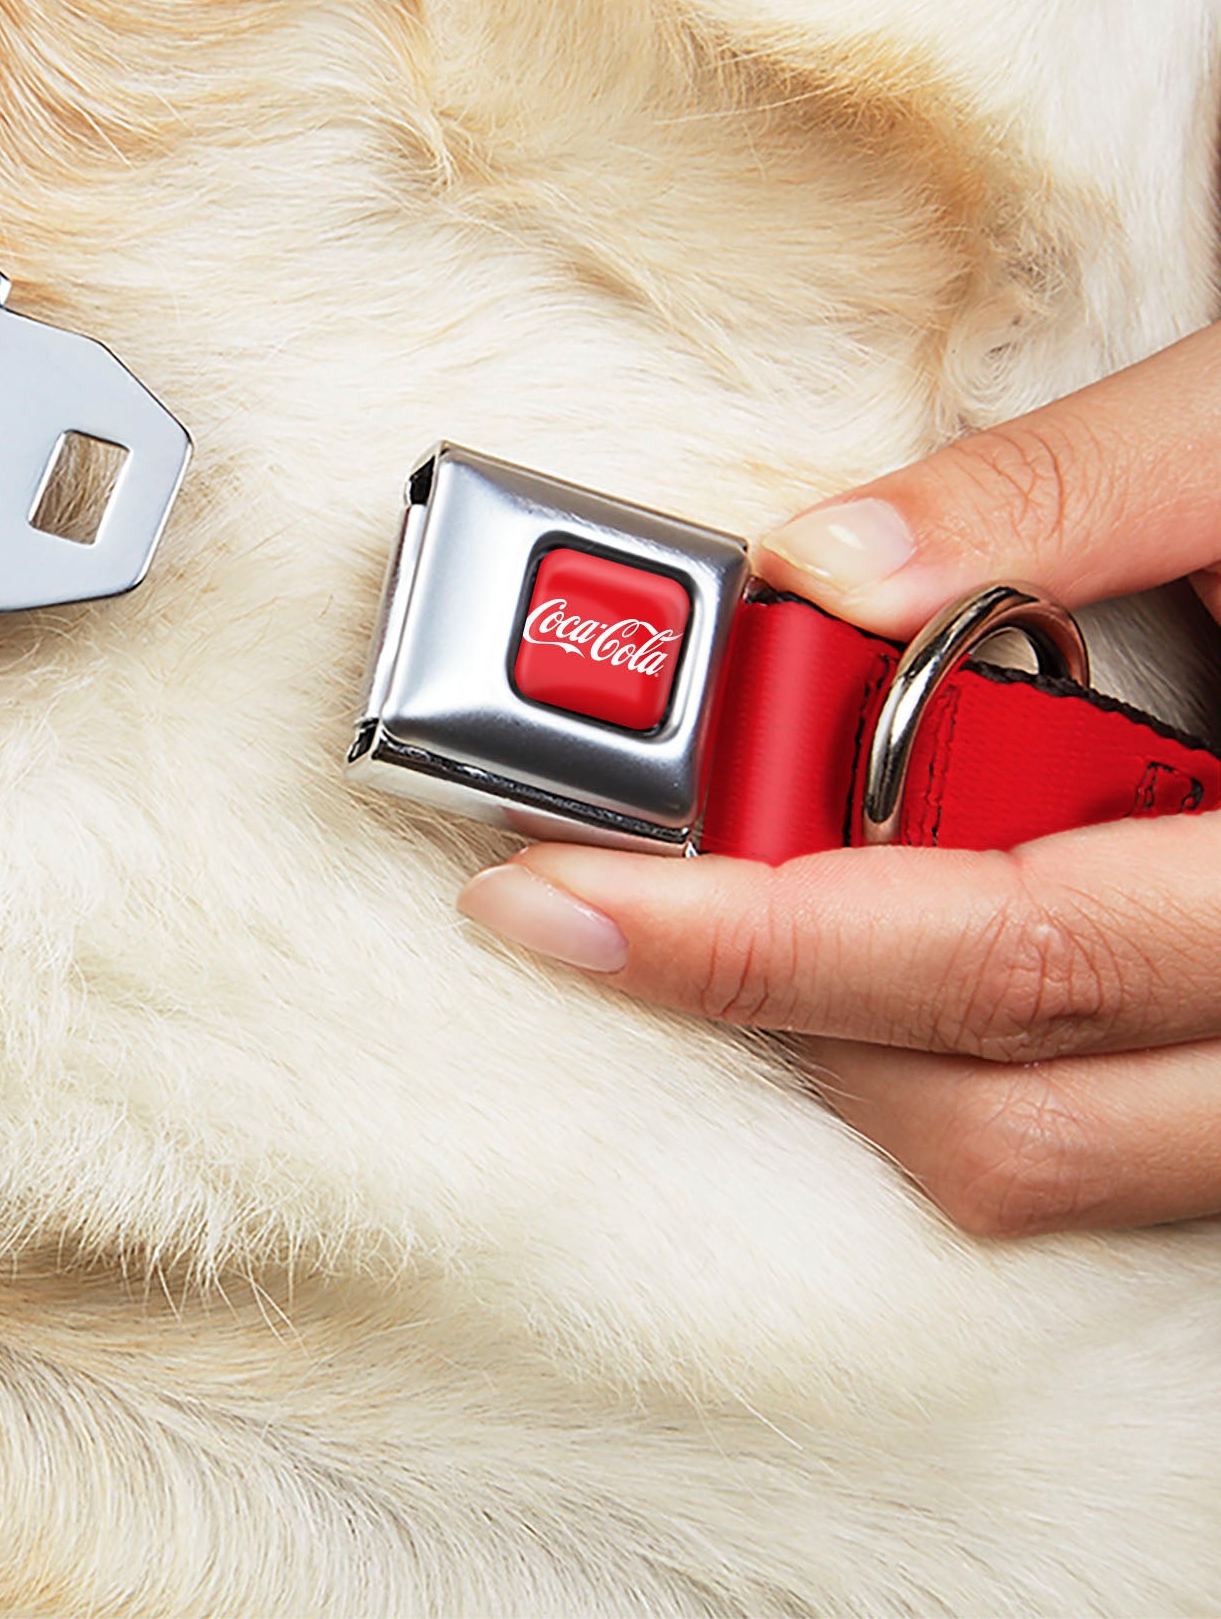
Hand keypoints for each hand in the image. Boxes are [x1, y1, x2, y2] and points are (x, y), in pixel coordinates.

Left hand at [460, 324, 1220, 1236]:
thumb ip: (1063, 490)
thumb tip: (822, 565)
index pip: (1005, 949)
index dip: (754, 939)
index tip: (552, 893)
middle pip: (999, 1104)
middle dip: (760, 1001)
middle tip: (585, 892)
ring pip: (1043, 1158)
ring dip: (847, 1044)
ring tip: (711, 903)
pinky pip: (1096, 1141)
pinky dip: (949, 1055)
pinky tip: (868, 932)